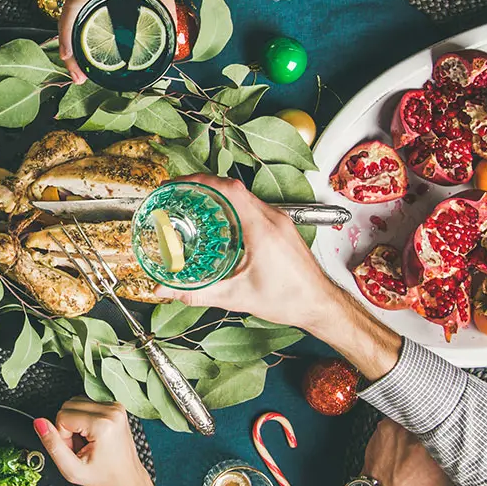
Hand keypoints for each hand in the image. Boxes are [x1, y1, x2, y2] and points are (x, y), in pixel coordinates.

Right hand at [34, 398, 152, 485]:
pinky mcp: (116, 406)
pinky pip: (87, 403)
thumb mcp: (72, 469)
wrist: (127, 479)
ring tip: (87, 442)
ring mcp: (116, 407)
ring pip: (76, 402)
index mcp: (102, 424)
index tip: (76, 450)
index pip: (62, 416)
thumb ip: (52, 445)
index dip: (63, 436)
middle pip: (68, 406)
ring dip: (75, 422)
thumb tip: (39, 423)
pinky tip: (92, 435)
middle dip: (68, 427)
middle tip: (80, 447)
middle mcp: (112, 411)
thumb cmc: (104, 476)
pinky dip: (84, 418)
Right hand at [60, 0, 176, 82]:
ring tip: (80, 61)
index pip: (71, 12)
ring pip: (72, 11)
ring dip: (72, 36)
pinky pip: (79, 3)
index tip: (69, 59)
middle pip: (67, 17)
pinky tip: (89, 36)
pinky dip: (79, 23)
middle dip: (68, 48)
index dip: (66, 38)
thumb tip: (173, 38)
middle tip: (79, 74)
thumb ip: (165, 11)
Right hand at [147, 175, 353, 332]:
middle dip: (202, 185)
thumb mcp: (236, 297)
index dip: (199, 181)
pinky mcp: (282, 228)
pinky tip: (219, 221)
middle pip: (233, 187)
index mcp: (261, 228)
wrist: (319, 304)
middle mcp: (272, 218)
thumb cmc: (289, 299)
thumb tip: (167, 290)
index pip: (228, 189)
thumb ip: (197, 293)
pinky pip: (253, 206)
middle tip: (178, 193)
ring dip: (218, 194)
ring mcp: (279, 221)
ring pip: (244, 196)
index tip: (177, 185)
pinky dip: (232, 206)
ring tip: (194, 204)